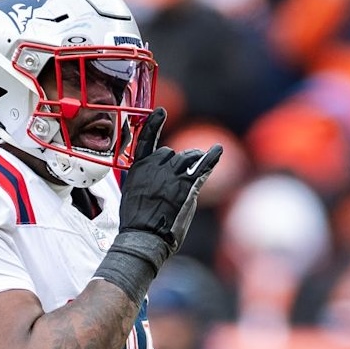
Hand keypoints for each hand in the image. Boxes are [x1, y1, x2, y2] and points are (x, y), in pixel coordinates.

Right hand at [115, 108, 221, 260]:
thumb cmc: (136, 222)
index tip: (160, 112)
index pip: (146, 139)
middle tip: (180, 175)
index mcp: (138, 168)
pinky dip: (212, 156)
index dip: (153, 124)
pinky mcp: (187, 185)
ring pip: (187, 157)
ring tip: (196, 167)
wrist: (144, 236)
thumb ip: (145, 179)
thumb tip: (160, 178)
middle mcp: (155, 165)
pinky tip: (218, 150)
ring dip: (193, 160)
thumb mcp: (132, 194)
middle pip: (171, 152)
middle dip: (177, 161)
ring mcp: (172, 174)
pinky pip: (203, 165)